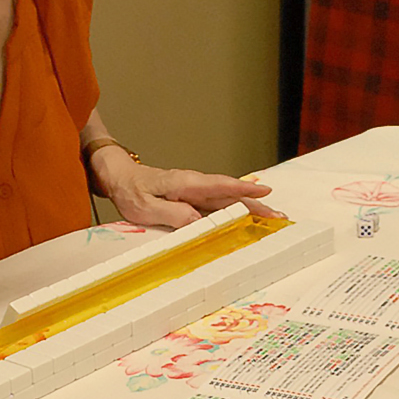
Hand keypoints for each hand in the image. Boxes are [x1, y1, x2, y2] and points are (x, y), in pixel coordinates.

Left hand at [94, 152, 281, 229]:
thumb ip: (172, 213)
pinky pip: (219, 205)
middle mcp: (195, 185)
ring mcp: (196, 192)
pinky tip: (248, 218)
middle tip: (279, 216)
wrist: (119, 177)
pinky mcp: (194, 199)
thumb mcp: (145, 207)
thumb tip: (198, 221)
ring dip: (251, 209)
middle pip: (231, 196)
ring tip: (272, 218)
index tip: (264, 193)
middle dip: (256, 205)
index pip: (219, 187)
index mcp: (185, 183)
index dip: (242, 191)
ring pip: (228, 201)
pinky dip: (236, 211)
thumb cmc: (130, 191)